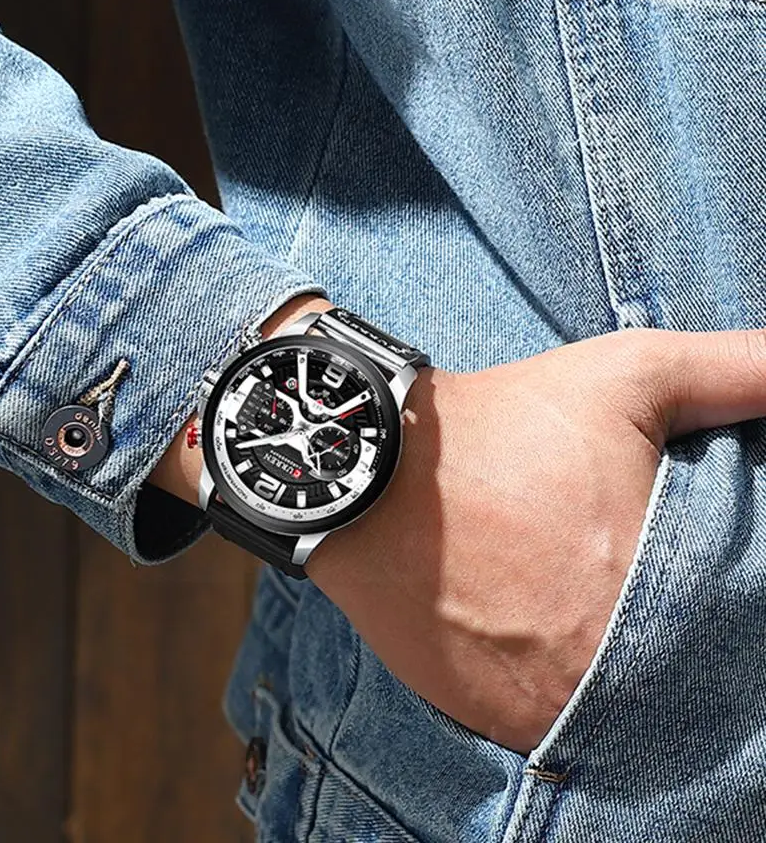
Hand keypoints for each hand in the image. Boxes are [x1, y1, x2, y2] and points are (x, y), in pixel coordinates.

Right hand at [304, 327, 765, 754]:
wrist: (368, 472)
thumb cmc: (500, 424)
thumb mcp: (627, 373)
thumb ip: (738, 370)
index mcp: (659, 592)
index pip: (735, 630)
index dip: (720, 601)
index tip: (684, 566)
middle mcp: (606, 670)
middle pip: (677, 676)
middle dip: (666, 632)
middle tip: (620, 576)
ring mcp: (539, 708)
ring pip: (613, 714)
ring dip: (612, 671)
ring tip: (579, 606)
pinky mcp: (483, 718)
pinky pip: (549, 727)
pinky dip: (556, 690)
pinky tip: (538, 634)